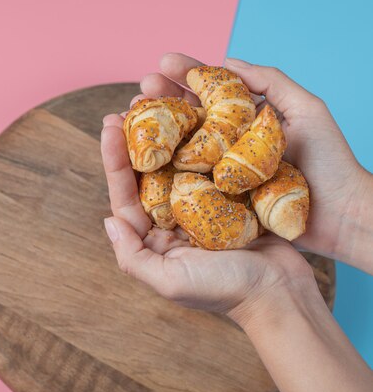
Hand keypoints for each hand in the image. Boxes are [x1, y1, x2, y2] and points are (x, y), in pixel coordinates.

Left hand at [101, 107, 312, 316]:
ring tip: (157, 98)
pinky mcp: (231, 194)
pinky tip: (197, 111)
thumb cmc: (225, 291)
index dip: (115, 161)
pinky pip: (212, 161)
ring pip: (180, 161)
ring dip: (169, 131)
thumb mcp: (170, 281)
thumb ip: (132, 256)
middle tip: (130, 103)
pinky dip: (204, 138)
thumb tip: (108, 220)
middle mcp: (174, 218)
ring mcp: (203, 204)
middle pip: (150, 172)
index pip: (126, 195)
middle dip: (138, 139)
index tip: (109, 126)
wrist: (282, 293)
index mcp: (154, 237)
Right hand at [137, 53, 372, 270]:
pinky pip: (186, 180)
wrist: (341, 216)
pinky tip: (145, 157)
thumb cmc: (329, 162)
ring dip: (156, 130)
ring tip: (134, 116)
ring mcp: (221, 170)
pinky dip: (163, 168)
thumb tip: (228, 59)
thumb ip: (270, 81)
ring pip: (182, 145)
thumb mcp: (306, 110)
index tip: (164, 62)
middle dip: (163, 99)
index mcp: (246, 118)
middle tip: (142, 88)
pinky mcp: (218, 198)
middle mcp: (229, 142)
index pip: (211, 90)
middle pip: (189, 115)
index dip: (186, 75)